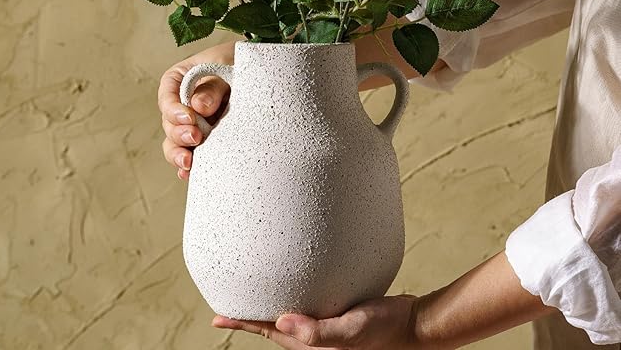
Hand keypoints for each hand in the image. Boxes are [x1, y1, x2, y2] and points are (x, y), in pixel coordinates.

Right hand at [158, 41, 234, 179]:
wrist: (261, 73)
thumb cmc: (239, 62)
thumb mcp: (226, 65)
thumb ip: (212, 85)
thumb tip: (198, 106)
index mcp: (180, 80)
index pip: (168, 95)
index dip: (173, 109)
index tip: (188, 118)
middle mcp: (183, 104)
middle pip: (170, 123)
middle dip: (179, 134)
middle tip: (195, 137)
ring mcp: (193, 124)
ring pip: (175, 143)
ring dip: (179, 154)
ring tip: (188, 163)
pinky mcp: (206, 139)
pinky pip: (192, 154)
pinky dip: (189, 165)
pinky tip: (191, 172)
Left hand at [211, 296, 442, 349]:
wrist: (411, 322)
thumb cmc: (383, 328)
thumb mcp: (351, 330)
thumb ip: (317, 331)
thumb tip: (281, 322)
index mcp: (312, 345)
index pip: (270, 332)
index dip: (244, 322)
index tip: (218, 317)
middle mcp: (314, 339)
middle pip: (274, 327)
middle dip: (250, 316)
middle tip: (227, 304)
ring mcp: (324, 326)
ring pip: (289, 318)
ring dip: (269, 308)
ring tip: (252, 295)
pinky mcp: (335, 313)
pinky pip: (306, 307)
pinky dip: (292, 298)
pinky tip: (292, 285)